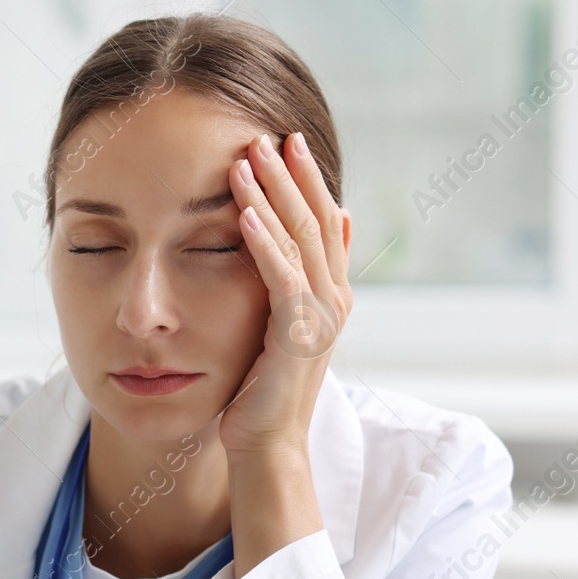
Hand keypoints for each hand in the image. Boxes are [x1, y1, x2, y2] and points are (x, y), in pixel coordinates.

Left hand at [218, 131, 353, 457]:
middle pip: (316, 221)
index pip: (325, 222)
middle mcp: (335, 300)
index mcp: (333, 294)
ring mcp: (320, 318)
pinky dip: (262, 242)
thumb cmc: (264, 389)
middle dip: (291, 175)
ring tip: (246, 158)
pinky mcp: (297, 335)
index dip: (309, 179)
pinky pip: (280, 277)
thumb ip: (300, 279)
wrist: (267, 445)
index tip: (287, 140)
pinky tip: (242, 212)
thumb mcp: (284, 325)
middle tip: (267, 133)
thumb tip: (335, 222)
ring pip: (300, 241)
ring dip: (271, 196)